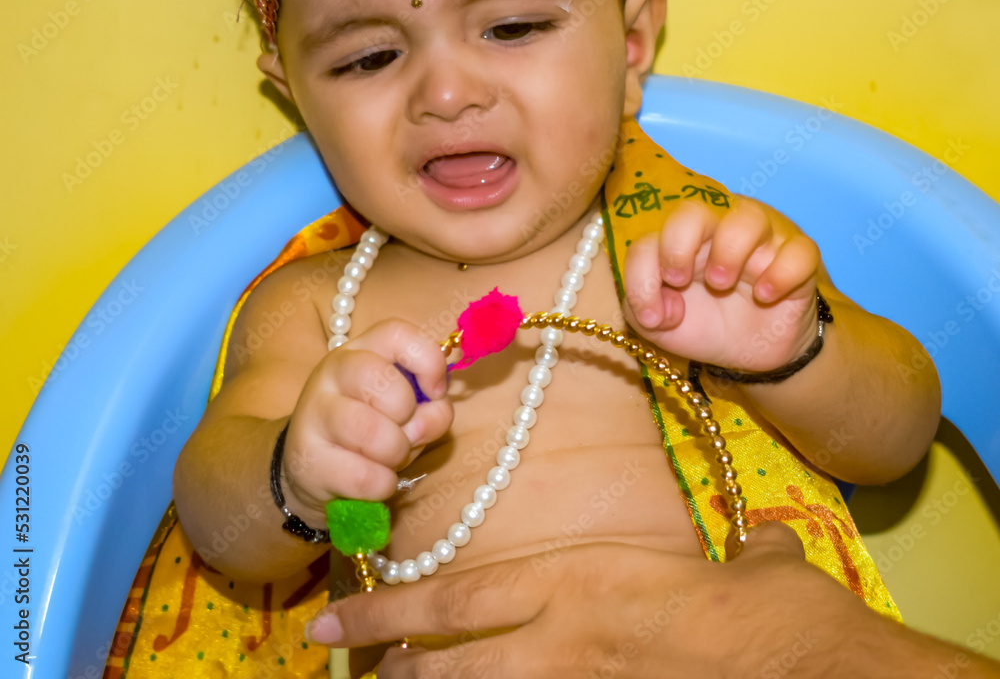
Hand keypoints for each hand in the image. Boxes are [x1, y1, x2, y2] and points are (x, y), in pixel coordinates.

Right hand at [282, 319, 452, 521]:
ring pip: (375, 434)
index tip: (436, 392)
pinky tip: (372, 479)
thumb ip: (430, 403)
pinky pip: (366, 477)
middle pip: (386, 384)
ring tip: (387, 457)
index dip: (428, 361)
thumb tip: (435, 409)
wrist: (313, 468)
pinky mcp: (307, 457)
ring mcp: (315, 412)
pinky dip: (383, 485)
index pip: (396, 332)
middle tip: (404, 432)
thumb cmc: (372, 429)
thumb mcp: (405, 408)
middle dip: (410, 418)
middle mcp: (334, 371)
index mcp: (362, 349)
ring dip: (396, 454)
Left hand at [303, 524, 861, 677]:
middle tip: (333, 652)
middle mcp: (566, 636)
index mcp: (585, 580)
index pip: (466, 594)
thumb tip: (767, 543)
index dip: (398, 606)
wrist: (806, 667)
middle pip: (453, 648)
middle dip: (385, 650)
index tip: (347, 613)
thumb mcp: (758, 566)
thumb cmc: (777, 611)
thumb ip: (749, 552)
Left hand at [623, 197, 821, 369]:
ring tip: (722, 284)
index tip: (653, 313)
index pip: (649, 239)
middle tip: (682, 281)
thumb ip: (641, 311)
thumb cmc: (703, 323)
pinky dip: (781, 271)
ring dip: (729, 250)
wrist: (751, 353)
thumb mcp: (659, 325)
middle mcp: (718, 232)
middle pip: (694, 210)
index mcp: (680, 244)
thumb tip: (655, 309)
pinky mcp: (797, 259)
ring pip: (749, 216)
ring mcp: (760, 242)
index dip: (644, 273)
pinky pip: (799, 249)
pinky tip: (767, 296)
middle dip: (680, 244)